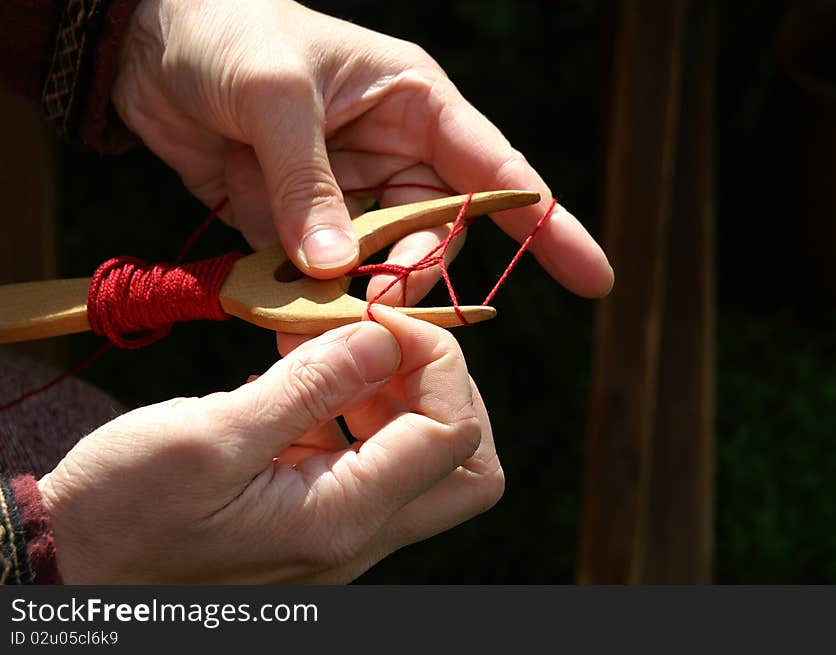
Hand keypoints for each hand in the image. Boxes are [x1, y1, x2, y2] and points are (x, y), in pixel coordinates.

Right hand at [38, 307, 502, 582]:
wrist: (73, 565)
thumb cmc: (123, 513)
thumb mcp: (210, 438)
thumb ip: (308, 388)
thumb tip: (385, 339)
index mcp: (341, 520)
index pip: (455, 434)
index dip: (437, 361)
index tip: (379, 316)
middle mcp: (357, 533)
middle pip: (465, 464)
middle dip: (443, 387)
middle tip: (381, 339)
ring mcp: (340, 526)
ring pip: (424, 456)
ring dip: (392, 387)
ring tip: (322, 345)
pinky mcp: (316, 510)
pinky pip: (368, 452)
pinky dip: (352, 402)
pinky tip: (300, 372)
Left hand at [113, 0, 612, 302]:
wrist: (144, 45)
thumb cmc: (225, 30)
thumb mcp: (275, 94)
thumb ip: (309, 184)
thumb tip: (338, 269)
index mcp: (416, 105)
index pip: (500, 170)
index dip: (549, 225)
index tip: (595, 278)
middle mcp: (393, 153)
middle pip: (439, 232)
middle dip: (419, 271)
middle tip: (382, 300)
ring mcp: (347, 193)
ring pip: (382, 263)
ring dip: (359, 292)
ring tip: (321, 305)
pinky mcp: (299, 222)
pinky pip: (320, 273)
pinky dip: (309, 298)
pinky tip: (288, 307)